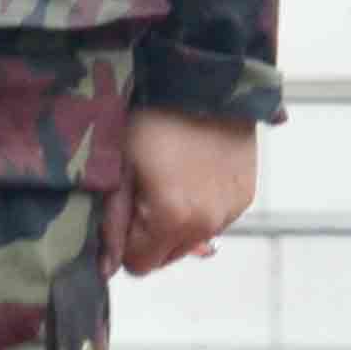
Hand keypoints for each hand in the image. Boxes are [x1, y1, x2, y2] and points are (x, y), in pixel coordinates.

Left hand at [109, 107, 259, 275]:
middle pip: (167, 257)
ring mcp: (230, 211)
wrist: (203, 81)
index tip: (125, 210)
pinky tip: (194, 173)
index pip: (140, 266)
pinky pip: (215, 220)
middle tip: (145, 191)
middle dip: (151, 235)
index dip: (125, 242)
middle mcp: (206, 224)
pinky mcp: (245, 196)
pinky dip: (202, 207)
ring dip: (178, 222)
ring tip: (171, 178)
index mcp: (172, 218)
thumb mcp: (121, 166)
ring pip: (192, 241)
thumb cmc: (153, 118)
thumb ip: (113, 222)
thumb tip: (106, 268)